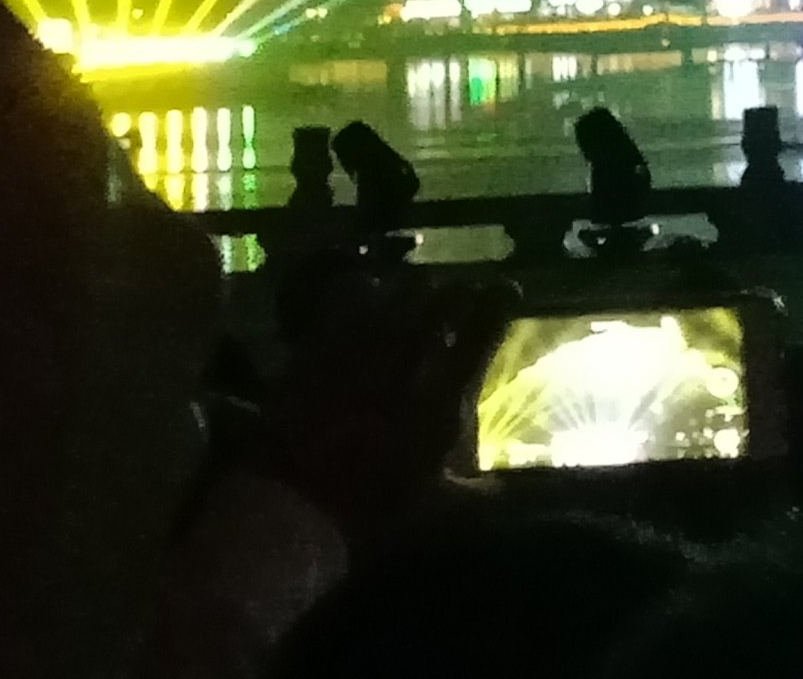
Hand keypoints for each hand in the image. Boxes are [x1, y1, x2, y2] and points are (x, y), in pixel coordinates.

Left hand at [252, 269, 519, 539]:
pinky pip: (340, 311)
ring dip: (407, 291)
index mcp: (437, 405)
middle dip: (451, 292)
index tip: (507, 291)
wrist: (292, 513)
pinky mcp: (315, 358)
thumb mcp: (436, 511)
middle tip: (460, 287)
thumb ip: (478, 497)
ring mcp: (354, 359)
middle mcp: (401, 371)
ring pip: (389, 302)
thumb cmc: (370, 515)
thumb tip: (510, 493)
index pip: (477, 339)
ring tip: (417, 287)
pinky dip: (358, 297)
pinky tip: (364, 293)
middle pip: (433, 308)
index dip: (494, 308)